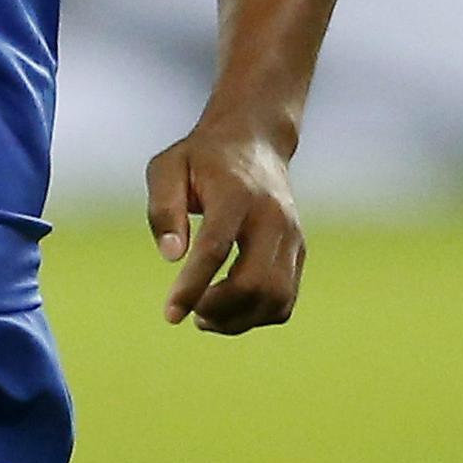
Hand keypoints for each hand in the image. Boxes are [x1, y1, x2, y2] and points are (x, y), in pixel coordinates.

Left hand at [145, 122, 304, 333]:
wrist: (255, 141)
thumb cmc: (201, 159)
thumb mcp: (167, 168)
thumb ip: (163, 209)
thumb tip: (172, 256)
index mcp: (236, 195)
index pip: (216, 249)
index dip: (192, 286)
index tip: (170, 315)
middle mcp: (272, 217)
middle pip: (254, 282)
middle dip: (218, 309)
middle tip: (190, 311)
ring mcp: (291, 236)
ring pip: (275, 298)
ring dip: (238, 320)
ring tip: (205, 315)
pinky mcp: (299, 251)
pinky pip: (284, 300)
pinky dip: (256, 316)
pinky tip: (229, 309)